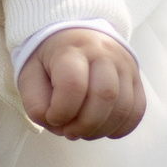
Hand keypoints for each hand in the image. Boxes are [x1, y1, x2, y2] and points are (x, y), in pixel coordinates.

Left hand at [18, 28, 144, 138]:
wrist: (75, 35)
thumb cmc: (49, 60)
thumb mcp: (29, 74)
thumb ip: (35, 102)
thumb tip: (55, 123)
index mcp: (71, 48)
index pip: (73, 84)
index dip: (61, 111)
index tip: (52, 118)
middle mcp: (103, 52)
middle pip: (104, 96)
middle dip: (85, 125)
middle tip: (69, 131)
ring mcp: (124, 64)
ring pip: (123, 106)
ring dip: (101, 129)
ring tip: (84, 130)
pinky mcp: (136, 78)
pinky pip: (137, 110)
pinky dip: (120, 128)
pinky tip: (103, 128)